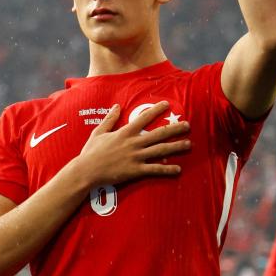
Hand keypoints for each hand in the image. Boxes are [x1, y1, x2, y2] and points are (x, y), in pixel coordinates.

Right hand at [73, 101, 189, 187]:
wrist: (86, 171)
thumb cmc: (91, 152)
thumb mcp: (99, 132)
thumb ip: (110, 119)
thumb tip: (116, 106)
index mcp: (125, 132)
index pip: (144, 117)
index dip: (157, 110)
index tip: (167, 104)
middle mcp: (134, 143)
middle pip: (159, 134)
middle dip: (175, 129)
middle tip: (188, 125)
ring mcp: (136, 157)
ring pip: (161, 150)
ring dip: (176, 147)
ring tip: (189, 144)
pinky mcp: (136, 170)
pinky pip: (155, 169)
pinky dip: (167, 169)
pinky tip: (178, 169)